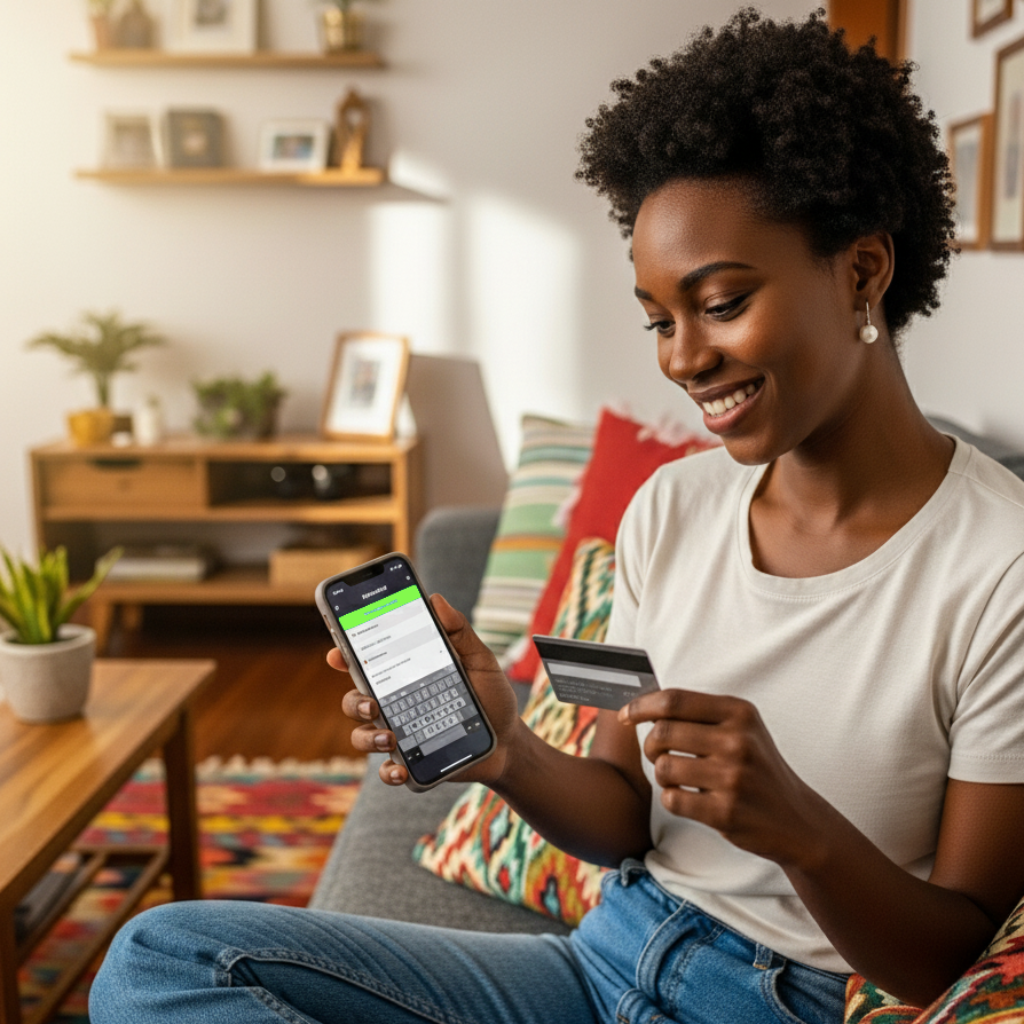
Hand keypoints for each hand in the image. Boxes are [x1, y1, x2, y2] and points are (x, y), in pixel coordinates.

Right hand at [330, 593, 521, 787]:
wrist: (510, 741)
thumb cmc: (491, 696)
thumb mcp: (479, 660)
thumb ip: (459, 632)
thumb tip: (436, 600)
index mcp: (406, 674)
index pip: (368, 662)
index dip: (345, 655)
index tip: (337, 652)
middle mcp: (396, 703)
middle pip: (355, 699)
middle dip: (353, 701)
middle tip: (372, 703)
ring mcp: (400, 733)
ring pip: (362, 735)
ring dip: (368, 737)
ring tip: (391, 737)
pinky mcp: (411, 762)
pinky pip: (385, 769)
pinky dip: (388, 771)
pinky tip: (401, 769)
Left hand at [618, 689, 826, 867]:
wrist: (797, 819)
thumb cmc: (758, 769)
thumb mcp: (743, 729)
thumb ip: (701, 714)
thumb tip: (644, 704)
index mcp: (739, 713)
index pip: (674, 700)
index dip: (642, 705)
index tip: (626, 714)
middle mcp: (738, 741)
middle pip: (662, 733)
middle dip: (650, 745)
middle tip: (658, 754)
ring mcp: (733, 777)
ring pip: (664, 767)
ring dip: (662, 775)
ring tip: (680, 778)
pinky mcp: (725, 812)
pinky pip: (672, 800)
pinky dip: (673, 799)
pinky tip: (690, 799)